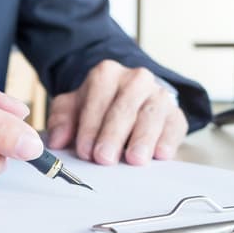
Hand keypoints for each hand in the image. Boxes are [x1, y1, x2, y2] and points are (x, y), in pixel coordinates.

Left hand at [45, 60, 187, 165]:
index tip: (84, 150)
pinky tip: (160, 154)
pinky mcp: (175, 114)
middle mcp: (136, 80)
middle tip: (104, 157)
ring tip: (133, 158)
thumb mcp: (74, 107)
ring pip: (152, 115)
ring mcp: (158, 95)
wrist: (130, 100)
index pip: (98, 97)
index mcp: (107, 74)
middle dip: (112, 134)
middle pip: (125, 107)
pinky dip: (168, 140)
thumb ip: (62, 120)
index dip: (89, 126)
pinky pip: (175, 125)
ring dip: (142, 138)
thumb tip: (57, 140)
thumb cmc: (99, 106)